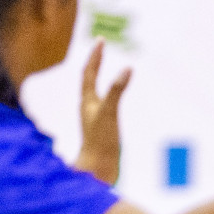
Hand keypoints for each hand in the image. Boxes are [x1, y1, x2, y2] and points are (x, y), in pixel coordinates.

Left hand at [75, 41, 131, 183]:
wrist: (96, 172)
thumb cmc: (100, 142)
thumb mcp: (109, 113)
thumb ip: (117, 90)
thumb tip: (127, 68)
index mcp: (87, 102)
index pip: (88, 72)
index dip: (95, 56)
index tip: (101, 40)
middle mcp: (88, 108)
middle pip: (88, 79)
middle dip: (95, 63)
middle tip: (100, 47)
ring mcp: (94, 119)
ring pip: (94, 92)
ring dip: (98, 77)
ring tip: (100, 68)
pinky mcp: (102, 130)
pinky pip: (103, 105)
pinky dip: (108, 95)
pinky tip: (110, 98)